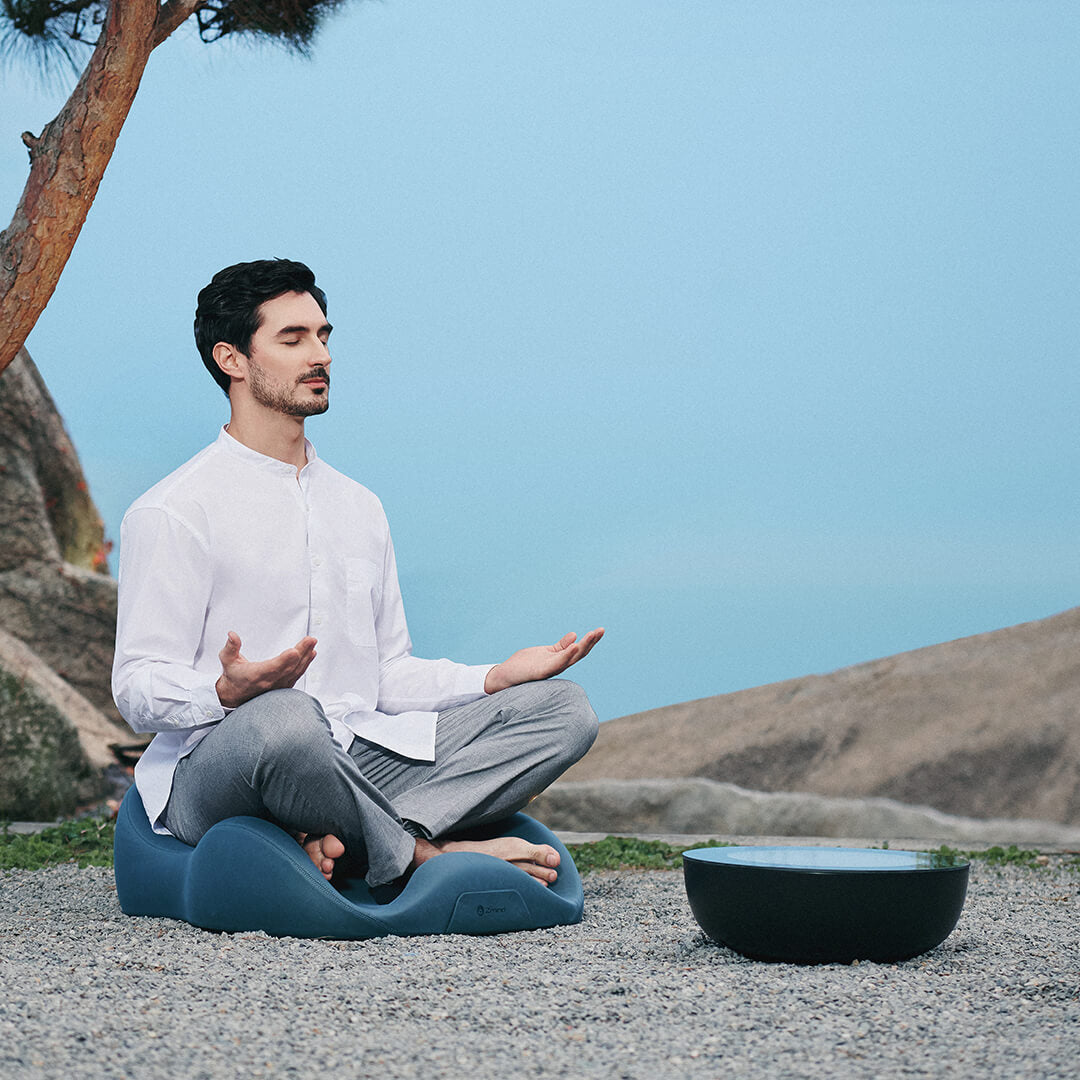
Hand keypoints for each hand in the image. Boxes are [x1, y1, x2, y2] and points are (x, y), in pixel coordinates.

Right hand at [215, 631, 317, 708]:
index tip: (294, 651)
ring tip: (312, 645)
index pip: (272, 668)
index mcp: (256, 675)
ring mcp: (278, 685)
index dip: (284, 660)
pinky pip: (297, 675)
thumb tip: (232, 634)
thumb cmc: (233, 675)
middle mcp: (269, 682)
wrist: (235, 695)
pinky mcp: (283, 686)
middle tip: (310, 640)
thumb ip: (230, 647)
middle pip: (289, 667)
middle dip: (301, 652)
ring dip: (306, 657)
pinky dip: (305, 665)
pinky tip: (311, 654)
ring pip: (295, 671)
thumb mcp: (227, 660)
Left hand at [484, 628, 603, 694]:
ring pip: (571, 658)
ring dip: (583, 647)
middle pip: (578, 654)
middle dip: (591, 642)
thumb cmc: (524, 665)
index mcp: (559, 660)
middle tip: (601, 630)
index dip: (590, 641)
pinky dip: (567, 656)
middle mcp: (558, 666)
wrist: (504, 676)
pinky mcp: (540, 672)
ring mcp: (550, 669)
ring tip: (592, 635)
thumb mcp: (545, 652)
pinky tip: (575, 647)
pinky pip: (556, 664)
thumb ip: (560, 646)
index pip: (578, 650)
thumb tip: (574, 635)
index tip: (600, 630)